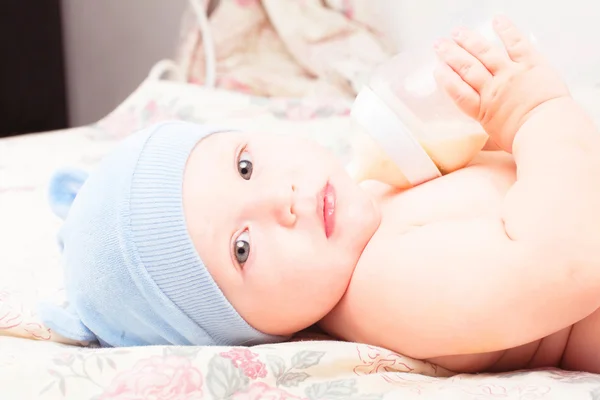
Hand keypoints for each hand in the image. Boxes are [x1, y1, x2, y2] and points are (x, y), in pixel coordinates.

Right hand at [433, 15, 569, 151]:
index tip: (437, 69)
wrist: (549, 132)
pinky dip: (505, 30)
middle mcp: (492, 89)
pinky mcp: (530, 64)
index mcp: (482, 110)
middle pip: (467, 68)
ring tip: (457, 32)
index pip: (457, 91)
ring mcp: (510, 74)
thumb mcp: (497, 144)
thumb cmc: (524, 141)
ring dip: (469, 40)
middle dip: (451, 54)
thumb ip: (484, 141)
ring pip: (485, 53)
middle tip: (439, 45)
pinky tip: (495, 20)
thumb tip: (473, 149)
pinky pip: (515, 43)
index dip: (446, 79)